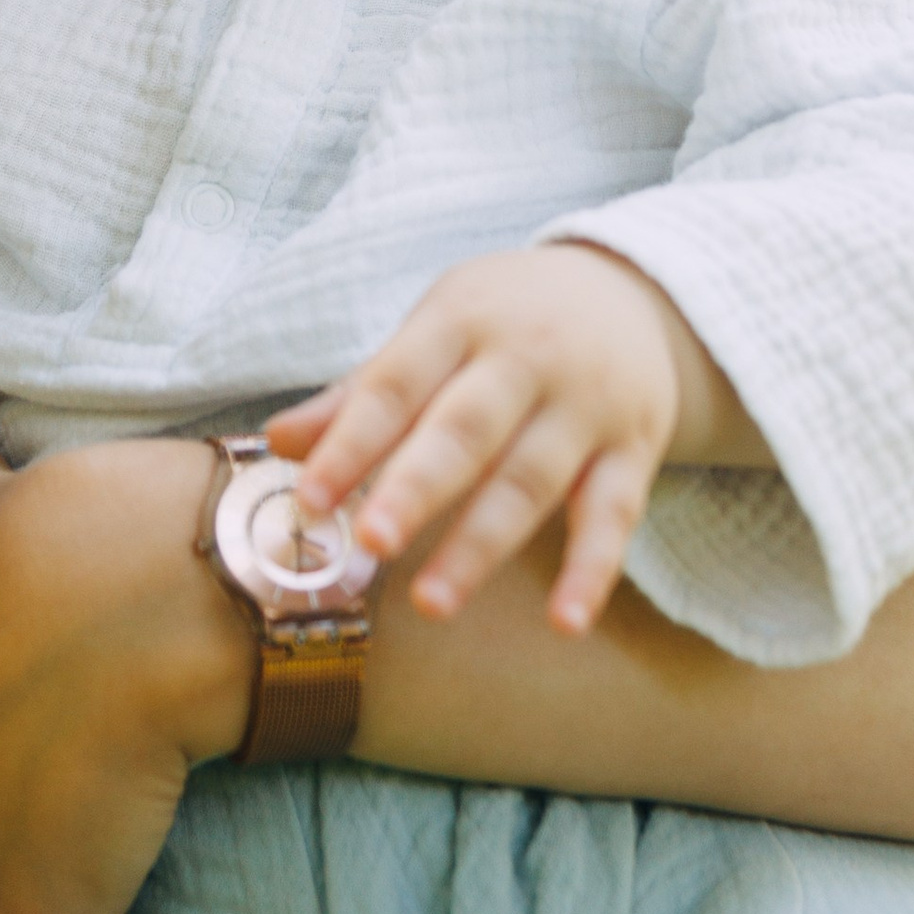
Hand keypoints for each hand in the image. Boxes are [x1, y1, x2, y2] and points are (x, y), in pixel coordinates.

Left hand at [269, 246, 713, 635]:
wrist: (633, 291)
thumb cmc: (507, 318)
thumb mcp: (436, 328)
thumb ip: (362, 391)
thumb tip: (279, 442)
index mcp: (462, 320)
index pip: (397, 383)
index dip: (352, 441)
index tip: (308, 498)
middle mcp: (528, 358)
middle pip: (467, 430)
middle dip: (416, 487)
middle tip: (371, 541)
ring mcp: (587, 406)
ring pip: (531, 481)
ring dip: (481, 545)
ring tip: (431, 602)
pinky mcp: (634, 449)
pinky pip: (613, 515)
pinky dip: (592, 570)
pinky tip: (564, 622)